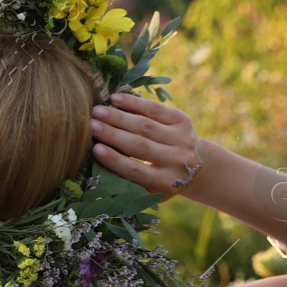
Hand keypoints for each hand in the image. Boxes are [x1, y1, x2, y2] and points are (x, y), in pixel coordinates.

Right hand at [90, 92, 204, 201]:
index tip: (95, 149)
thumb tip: (97, 166)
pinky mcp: (183, 121)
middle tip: (90, 125)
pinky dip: (134, 102)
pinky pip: (156, 109)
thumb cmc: (158, 178)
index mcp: (165, 183)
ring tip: (98, 111)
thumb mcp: (147, 187)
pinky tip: (116, 98)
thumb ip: (127, 181)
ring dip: (119, 117)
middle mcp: (178, 161)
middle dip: (113, 134)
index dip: (115, 160)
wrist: (196, 165)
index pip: (136, 171)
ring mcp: (183, 139)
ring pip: (146, 126)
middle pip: (140, 145)